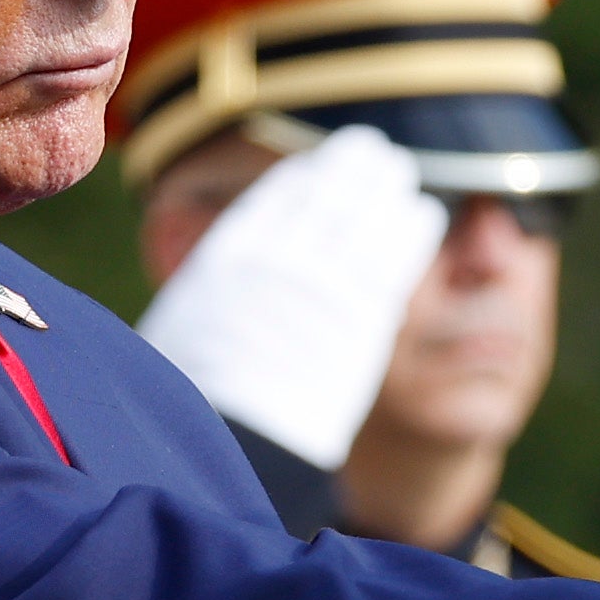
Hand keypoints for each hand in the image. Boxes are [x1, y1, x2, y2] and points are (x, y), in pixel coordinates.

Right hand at [136, 127, 450, 464]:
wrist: (238, 448)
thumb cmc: (199, 408)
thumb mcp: (176, 339)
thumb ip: (205, 299)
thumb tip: (205, 295)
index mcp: (227, 260)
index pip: (276, 199)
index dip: (304, 178)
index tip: (318, 167)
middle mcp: (277, 259)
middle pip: (325, 194)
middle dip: (351, 168)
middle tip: (372, 151)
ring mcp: (324, 284)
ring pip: (365, 214)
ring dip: (386, 187)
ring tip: (400, 173)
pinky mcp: (365, 316)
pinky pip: (396, 255)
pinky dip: (411, 228)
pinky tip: (422, 214)